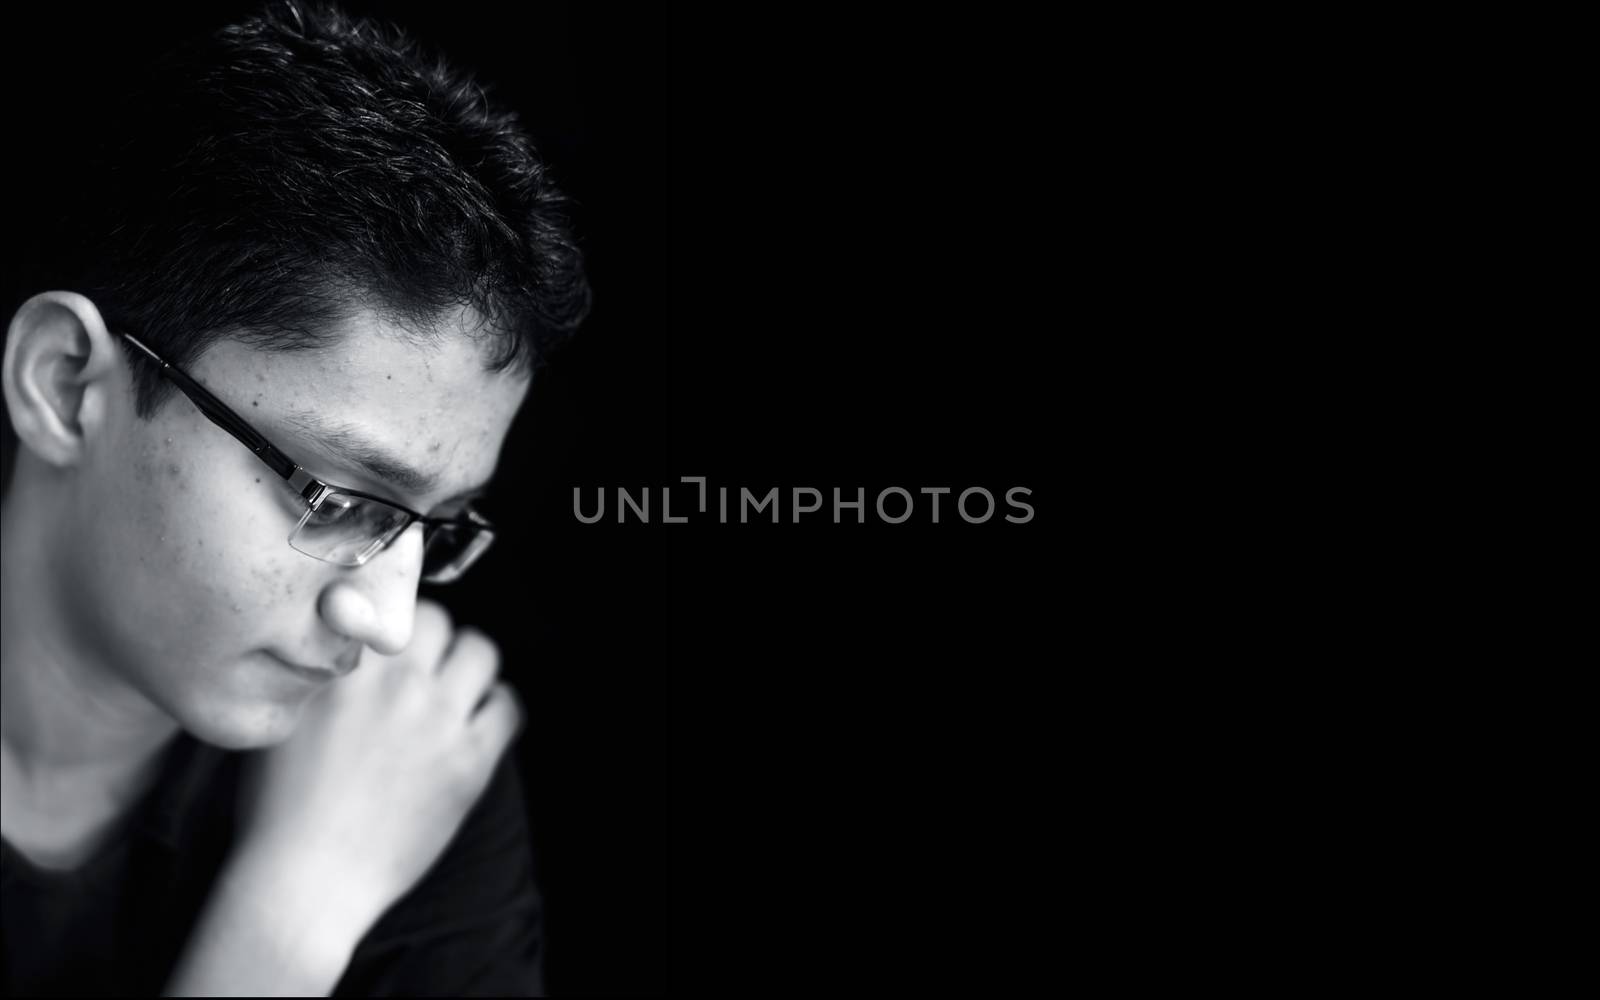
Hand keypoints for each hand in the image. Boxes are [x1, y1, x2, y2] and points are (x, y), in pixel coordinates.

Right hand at [232, 599, 523, 925]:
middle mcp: (396, 684)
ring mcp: (437, 720)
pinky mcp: (470, 761)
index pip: (386, 606)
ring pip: (480, 652)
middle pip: (438, 621)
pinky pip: (507, 706)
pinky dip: (496, 706)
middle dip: (432, 641)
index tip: (391, 644)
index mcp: (344, 670)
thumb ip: (316, 677)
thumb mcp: (282, 722)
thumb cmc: (279, 810)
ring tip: (455, 690)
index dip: (391, 625)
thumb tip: (339, 651)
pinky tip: (479, 721)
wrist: (305, 880)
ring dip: (468, 666)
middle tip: (424, 668)